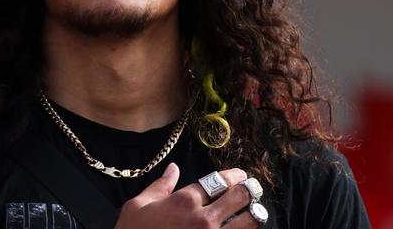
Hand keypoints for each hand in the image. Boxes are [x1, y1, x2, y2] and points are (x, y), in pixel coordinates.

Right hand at [115, 163, 259, 227]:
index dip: (234, 175)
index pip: (219, 180)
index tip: (240, 174)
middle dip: (249, 189)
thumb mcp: (138, 206)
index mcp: (184, 200)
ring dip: (254, 213)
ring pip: (250, 222)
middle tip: (251, 188)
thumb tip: (173, 169)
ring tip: (253, 210)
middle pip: (240, 196)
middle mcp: (204, 219)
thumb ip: (160, 186)